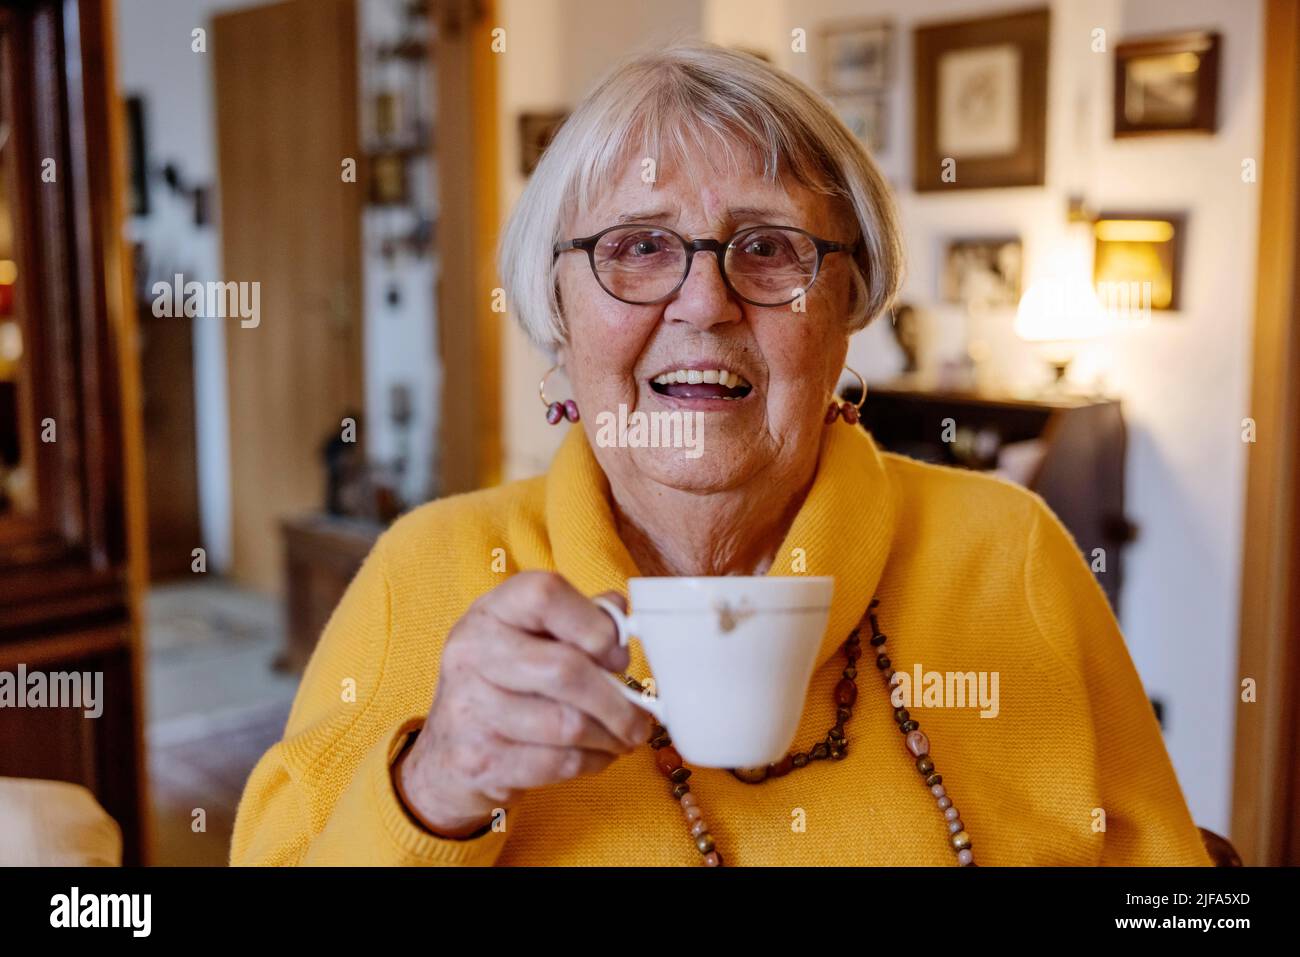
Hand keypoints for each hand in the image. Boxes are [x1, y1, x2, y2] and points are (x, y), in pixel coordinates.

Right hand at [395, 572, 644, 837]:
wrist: (448, 751)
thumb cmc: (507, 683)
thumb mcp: (532, 636)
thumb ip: (580, 619)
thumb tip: (623, 620)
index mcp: (491, 611)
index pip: (546, 595)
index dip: (594, 624)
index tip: (617, 653)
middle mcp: (471, 652)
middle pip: (565, 670)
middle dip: (617, 701)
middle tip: (641, 716)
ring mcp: (469, 708)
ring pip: (567, 725)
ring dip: (611, 736)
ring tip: (624, 737)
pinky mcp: (479, 760)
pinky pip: (557, 763)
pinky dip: (592, 762)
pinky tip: (597, 754)